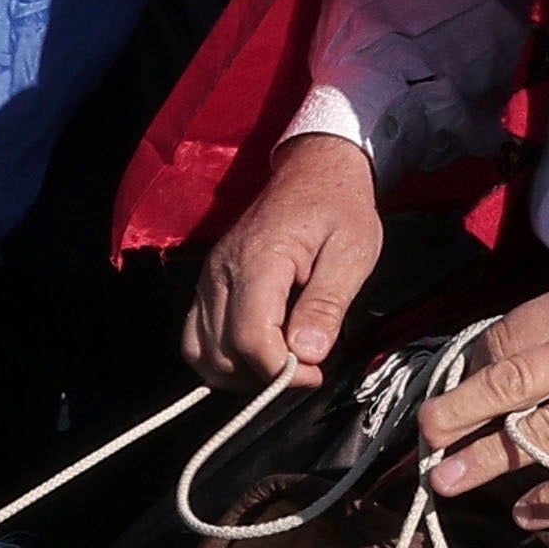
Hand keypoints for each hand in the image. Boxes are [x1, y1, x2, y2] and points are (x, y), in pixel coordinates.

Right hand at [189, 124, 388, 383]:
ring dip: (240, 375)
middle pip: (222, 352)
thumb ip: (327, 304)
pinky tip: (257, 358)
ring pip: (201, 352)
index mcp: (259, 260)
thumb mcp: (352, 252)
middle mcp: (221, 272)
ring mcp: (208, 279)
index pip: (250, 338)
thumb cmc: (339, 208)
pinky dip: (221, 359)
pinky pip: (196, 337)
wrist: (313, 171)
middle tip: (306, 370)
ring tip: (282, 366)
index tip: (316, 373)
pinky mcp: (207, 286)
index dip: (281, 371)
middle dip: (263, 376)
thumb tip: (308, 354)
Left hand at [415, 255, 548, 493]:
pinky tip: (525, 514)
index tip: (457, 389)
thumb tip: (522, 354)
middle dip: (459, 411)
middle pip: (511, 382)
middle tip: (425, 436)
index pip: (510, 337)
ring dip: (490, 461)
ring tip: (449, 481)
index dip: (475, 366)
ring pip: (542, 433)